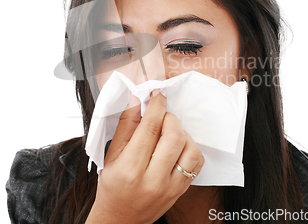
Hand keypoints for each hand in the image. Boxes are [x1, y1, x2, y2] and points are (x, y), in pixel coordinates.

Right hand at [86, 91, 204, 223]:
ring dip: (182, 134)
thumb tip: (137, 100)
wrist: (120, 219)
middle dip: (169, 118)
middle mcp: (152, 179)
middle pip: (173, 136)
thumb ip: (125, 126)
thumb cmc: (112, 186)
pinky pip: (197, 163)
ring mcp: (170, 187)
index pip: (149, 129)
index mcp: (130, 168)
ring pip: (190, 149)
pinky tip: (178, 147)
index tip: (158, 95)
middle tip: (161, 117)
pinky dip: (191, 149)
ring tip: (169, 133)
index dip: (156, 106)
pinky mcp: (181, 191)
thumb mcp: (111, 155)